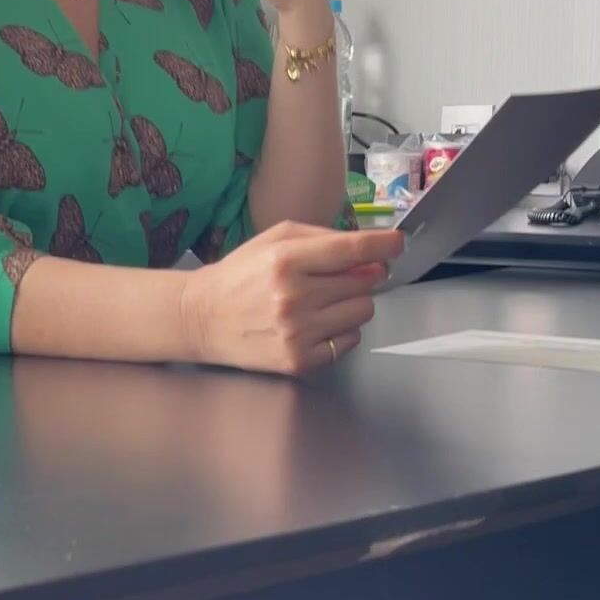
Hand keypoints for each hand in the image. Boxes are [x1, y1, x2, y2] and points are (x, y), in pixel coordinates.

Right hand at [178, 222, 404, 376]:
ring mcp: (298, 333)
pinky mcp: (300, 360)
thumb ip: (322, 239)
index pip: (352, 251)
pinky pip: (349, 340)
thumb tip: (368, 252)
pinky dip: (342, 329)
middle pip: (364, 282)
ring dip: (354, 302)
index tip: (397, 243)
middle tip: (344, 275)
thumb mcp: (275, 239)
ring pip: (362, 311)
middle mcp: (294, 298)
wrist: (202, 318)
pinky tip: (318, 322)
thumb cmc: (240, 275)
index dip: (383, 245)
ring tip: (326, 300)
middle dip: (362, 275)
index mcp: (286, 261)